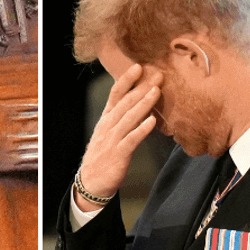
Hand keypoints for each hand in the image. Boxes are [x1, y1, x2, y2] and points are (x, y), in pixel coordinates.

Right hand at [75, 63, 162, 210]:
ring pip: (129, 118)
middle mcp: (108, 126)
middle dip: (142, 87)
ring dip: (143, 103)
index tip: (139, 66)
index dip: (127, 80)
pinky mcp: (118, 154)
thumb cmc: (104, 156)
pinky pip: (131, 139)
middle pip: (125, 103)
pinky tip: (152, 121)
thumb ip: (122, 119)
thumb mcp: (109, 133)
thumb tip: (140, 105)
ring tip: (156, 91)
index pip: (115, 94)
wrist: (91, 182)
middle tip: (158, 75)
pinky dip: (142, 129)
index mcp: (106, 119)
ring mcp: (112, 140)